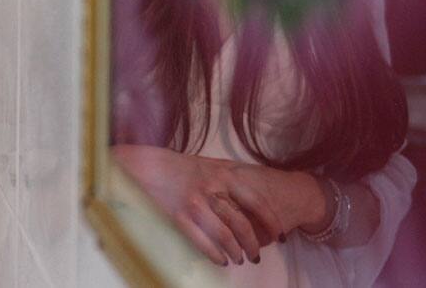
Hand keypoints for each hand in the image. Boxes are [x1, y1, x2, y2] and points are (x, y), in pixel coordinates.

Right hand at [112, 145, 285, 265]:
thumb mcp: (209, 164)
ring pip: (225, 237)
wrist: (146, 166)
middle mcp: (211, 190)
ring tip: (238, 259)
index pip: (257, 202)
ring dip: (236, 252)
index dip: (271, 222)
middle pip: (242, 224)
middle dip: (253, 245)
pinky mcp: (179, 217)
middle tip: (256, 255)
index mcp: (223, 175)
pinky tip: (220, 261)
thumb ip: (229, 177)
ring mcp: (194, 204)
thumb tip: (252, 195)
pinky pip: (203, 243)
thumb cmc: (179, 167)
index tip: (278, 235)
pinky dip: (216, 256)